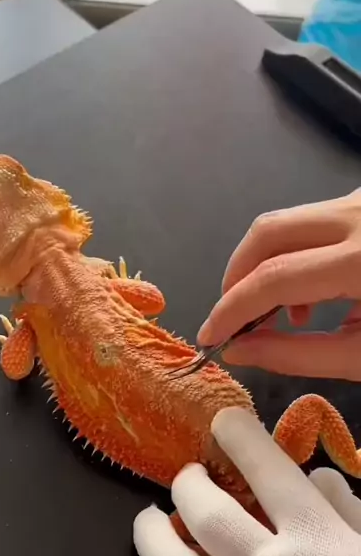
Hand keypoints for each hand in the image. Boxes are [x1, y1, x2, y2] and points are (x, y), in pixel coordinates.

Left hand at [121, 408, 360, 555]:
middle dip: (186, 486)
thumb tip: (313, 475)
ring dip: (150, 537)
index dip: (241, 437)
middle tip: (184, 481)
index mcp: (316, 540)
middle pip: (206, 514)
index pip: (270, 471)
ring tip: (147, 523)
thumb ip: (346, 513)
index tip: (223, 424)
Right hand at [197, 190, 360, 379]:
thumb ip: (298, 355)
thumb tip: (237, 350)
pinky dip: (294, 255)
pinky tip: (310, 293)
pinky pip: (312, 222)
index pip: (274, 278)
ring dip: (265, 267)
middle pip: (268, 232)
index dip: (232, 309)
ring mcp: (360, 200)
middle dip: (236, 277)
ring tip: (279, 315)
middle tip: (233, 319)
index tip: (210, 337)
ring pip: (287, 223)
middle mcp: (359, 215)